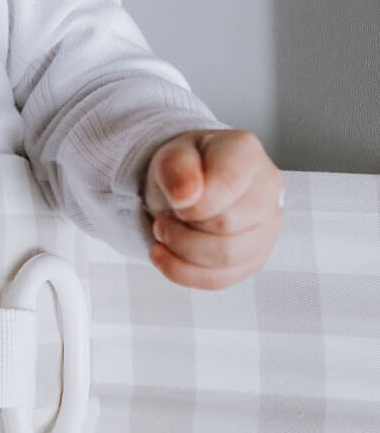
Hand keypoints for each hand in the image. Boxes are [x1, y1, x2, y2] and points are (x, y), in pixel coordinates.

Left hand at [143, 129, 282, 289]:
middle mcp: (267, 190)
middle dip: (183, 225)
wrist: (188, 185)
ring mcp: (266, 227)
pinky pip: (221, 279)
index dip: (193, 200)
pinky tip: (166, 255)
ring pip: (227, 258)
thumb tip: (187, 195)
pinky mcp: (254, 258)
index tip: (176, 200)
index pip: (228, 182)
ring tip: (166, 232)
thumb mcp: (169, 154)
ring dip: (182, 251)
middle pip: (227, 224)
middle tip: (166, 215)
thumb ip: (176, 167)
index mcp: (245, 153)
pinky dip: (184, 271)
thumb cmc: (185, 167)